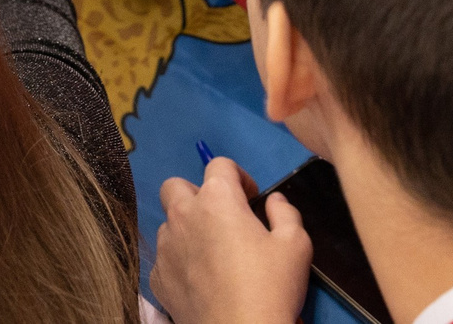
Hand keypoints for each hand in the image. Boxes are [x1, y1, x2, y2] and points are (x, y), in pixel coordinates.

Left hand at [154, 160, 309, 323]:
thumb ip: (285, 212)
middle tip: (221, 218)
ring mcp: (165, 248)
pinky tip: (199, 279)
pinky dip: (179, 261)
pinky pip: (164, 257)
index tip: (251, 199)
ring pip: (169, 223)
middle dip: (197, 194)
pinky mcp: (157, 278)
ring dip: (187, 228)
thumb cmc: (270, 287)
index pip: (219, 164)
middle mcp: (184, 216)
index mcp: (217, 199)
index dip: (238, 177)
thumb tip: (274, 201)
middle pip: (177, 186)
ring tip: (212, 253)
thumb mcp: (296, 244)